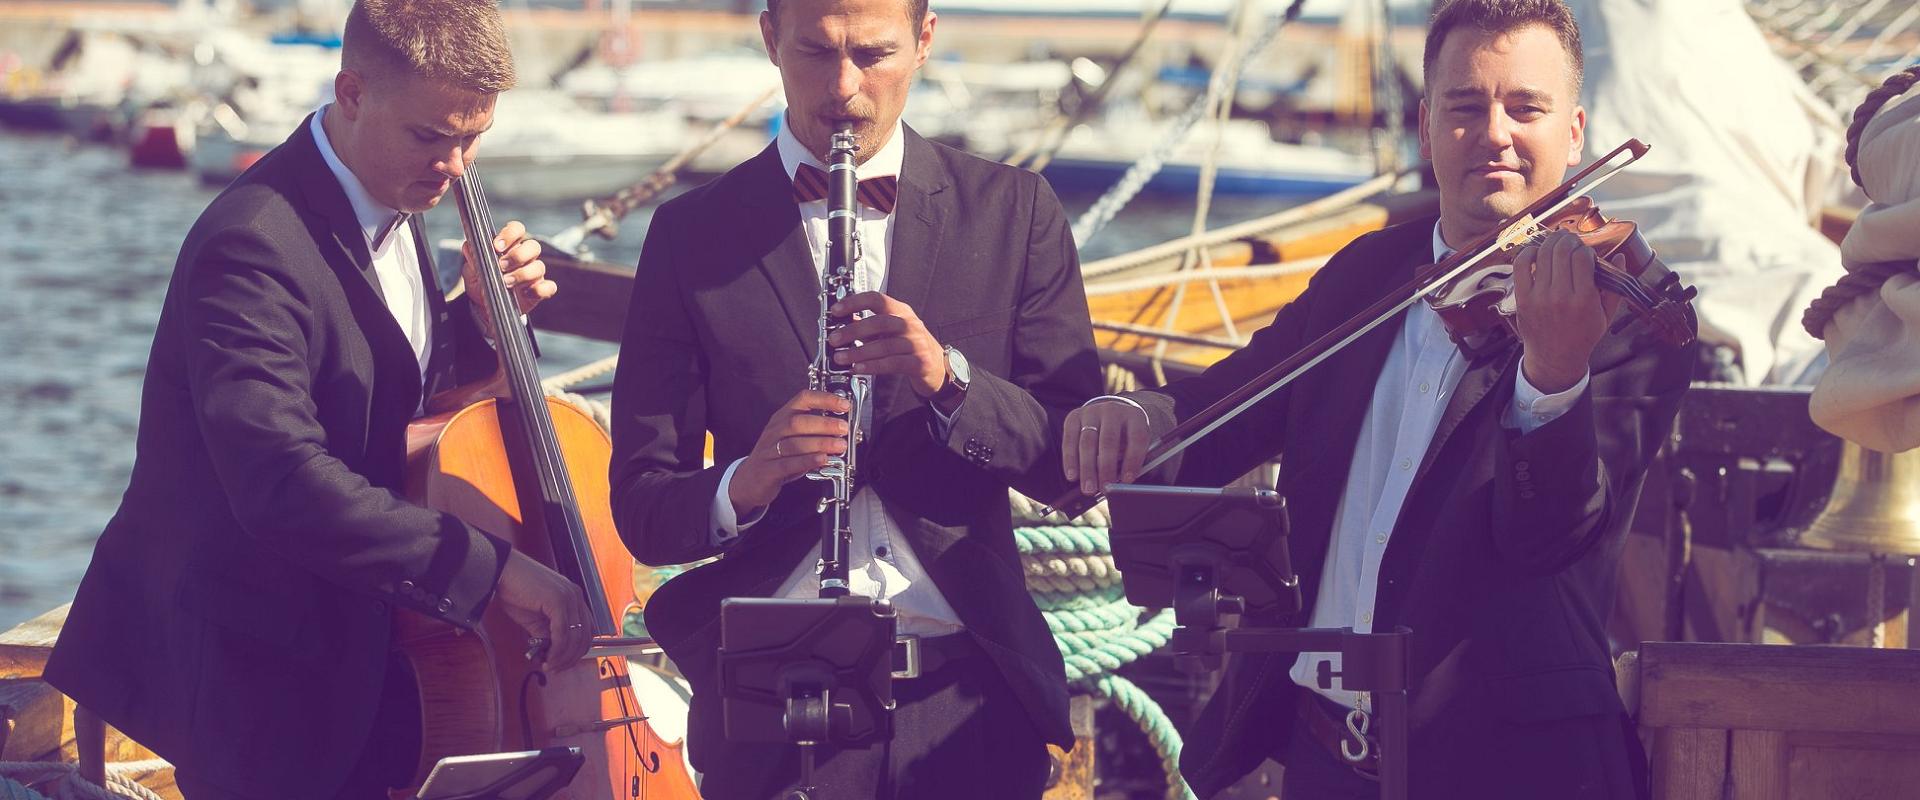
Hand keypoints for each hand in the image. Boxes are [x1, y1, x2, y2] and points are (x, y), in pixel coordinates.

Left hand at [462, 219, 556, 340]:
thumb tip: (469, 246)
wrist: (485, 307)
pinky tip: (526, 294)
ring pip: (540, 267)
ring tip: (506, 283)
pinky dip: (540, 290)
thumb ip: (473, 257)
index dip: (510, 234)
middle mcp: (525, 257)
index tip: (497, 246)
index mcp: (509, 247)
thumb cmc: (481, 283)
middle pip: (533, 246)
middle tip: (501, 266)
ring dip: (523, 274)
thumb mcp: (472, 271)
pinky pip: (549, 287)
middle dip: (518, 256)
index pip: (516, 230)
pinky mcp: (539, 290)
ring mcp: (534, 274)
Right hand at [493, 548, 591, 671]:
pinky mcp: (558, 600)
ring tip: (548, 665)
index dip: (576, 652)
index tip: (562, 663)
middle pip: (585, 637)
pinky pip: (563, 633)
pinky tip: (547, 656)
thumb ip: (547, 632)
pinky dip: (557, 649)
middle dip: (570, 658)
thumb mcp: (535, 617)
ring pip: (575, 638)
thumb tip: (551, 653)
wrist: (500, 570)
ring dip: (562, 657)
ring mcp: (569, 597)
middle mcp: (576, 596)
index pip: (586, 631)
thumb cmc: (514, 590)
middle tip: (555, 668)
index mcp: (574, 598)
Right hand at [728, 390, 851, 514]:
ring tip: (840, 446)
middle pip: (797, 422)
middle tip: (843, 428)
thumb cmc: (777, 457)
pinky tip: (822, 459)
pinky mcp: (768, 470)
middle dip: (823, 424)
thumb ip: (814, 433)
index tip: (844, 405)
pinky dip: (807, 461)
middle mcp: (774, 431)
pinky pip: (787, 464)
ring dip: (820, 443)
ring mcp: (769, 450)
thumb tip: (842, 431)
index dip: (824, 399)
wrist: (749, 480)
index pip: (802, 400)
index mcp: (782, 418)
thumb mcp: (793, 439)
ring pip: (793, 443)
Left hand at [826, 291, 946, 397]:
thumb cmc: (910, 346)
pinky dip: (872, 366)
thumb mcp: (891, 331)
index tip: (836, 310)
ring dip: (858, 352)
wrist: (938, 367)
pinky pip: (892, 364)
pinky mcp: (919, 363)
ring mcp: (917, 344)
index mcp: (901, 311)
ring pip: (884, 346)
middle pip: (879, 322)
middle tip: (833, 339)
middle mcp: (910, 324)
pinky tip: (858, 369)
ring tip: (840, 358)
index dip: (855, 302)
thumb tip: (843, 321)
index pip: (877, 299)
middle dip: (853, 331)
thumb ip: (869, 326)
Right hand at [1061, 399, 1151, 495]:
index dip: (1133, 460)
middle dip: (1106, 467)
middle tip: (1104, 488)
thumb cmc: (1124, 435)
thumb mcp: (1133, 442)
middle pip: (1109, 440)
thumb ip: (1131, 459)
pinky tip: (1072, 476)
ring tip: (1088, 488)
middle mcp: (1113, 410)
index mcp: (1134, 416)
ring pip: (1087, 442)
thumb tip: (1123, 484)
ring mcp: (1091, 412)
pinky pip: (1069, 440)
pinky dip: (1070, 460)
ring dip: (1087, 468)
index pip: (1137, 438)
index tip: (1127, 481)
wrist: (1107, 414)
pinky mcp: (1074, 417)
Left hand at [1510, 230, 1620, 393]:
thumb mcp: (1607, 315)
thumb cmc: (1583, 336)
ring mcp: (1539, 297)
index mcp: (1584, 300)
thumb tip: (1620, 256)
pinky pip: (1520, 266)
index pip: (1582, 257)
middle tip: (1570, 239)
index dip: (1585, 248)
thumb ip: (1615, 286)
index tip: (1586, 252)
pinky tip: (1535, 250)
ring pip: (1542, 255)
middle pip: (1562, 251)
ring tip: (1556, 240)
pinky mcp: (1522, 299)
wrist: (1555, 359)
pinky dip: (1527, 252)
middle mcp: (1560, 296)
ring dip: (1550, 241)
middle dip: (1568, 239)